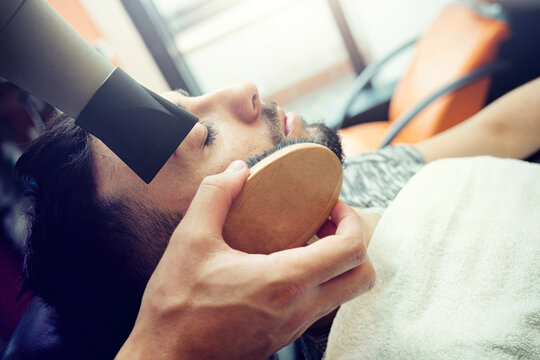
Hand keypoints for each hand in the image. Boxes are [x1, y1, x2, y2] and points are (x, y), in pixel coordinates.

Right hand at [116, 160, 374, 359]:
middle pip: (362, 278)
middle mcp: (299, 310)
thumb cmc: (177, 307)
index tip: (329, 206)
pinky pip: (320, 306)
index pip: (351, 251)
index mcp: (285, 283)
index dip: (351, 220)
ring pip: (344, 294)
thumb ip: (215, 196)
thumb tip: (238, 170)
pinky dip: (317, 281)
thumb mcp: (189, 241)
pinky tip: (281, 265)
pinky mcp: (283, 337)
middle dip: (354, 242)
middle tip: (324, 223)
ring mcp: (294, 328)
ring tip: (302, 239)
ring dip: (336, 262)